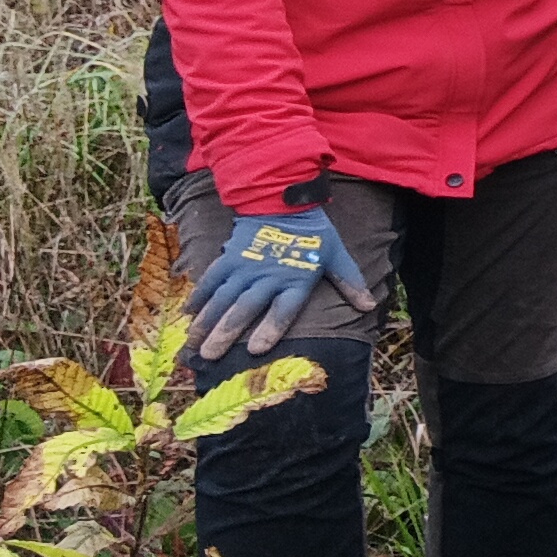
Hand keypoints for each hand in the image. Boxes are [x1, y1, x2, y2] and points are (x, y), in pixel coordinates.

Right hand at [187, 208, 375, 359]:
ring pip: (222, 299)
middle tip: (209, 356)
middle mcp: (267, 277)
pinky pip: (210, 280)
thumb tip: (370, 305)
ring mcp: (244, 268)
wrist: (284, 201)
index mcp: (295, 280)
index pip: (283, 310)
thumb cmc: (313, 233)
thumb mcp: (336, 255)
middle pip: (245, 309)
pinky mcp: (228, 258)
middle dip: (226, 333)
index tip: (255, 350)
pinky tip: (186, 315)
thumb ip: (350, 282)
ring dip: (206, 322)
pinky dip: (198, 296)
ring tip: (193, 343)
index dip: (270, 329)